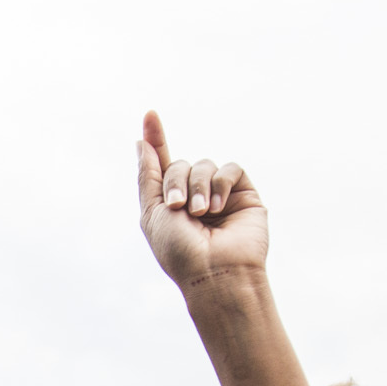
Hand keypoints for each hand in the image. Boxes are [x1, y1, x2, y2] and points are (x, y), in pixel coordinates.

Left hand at [135, 110, 268, 289]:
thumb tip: (142, 143)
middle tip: (178, 207)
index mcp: (170, 202)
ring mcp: (220, 195)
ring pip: (204, 164)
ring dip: (198, 186)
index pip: (163, 164)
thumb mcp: (153, 213)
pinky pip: (230, 169)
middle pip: (180, 164)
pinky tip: (218, 207)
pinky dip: (220, 183)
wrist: (215, 271)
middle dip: (176, 181)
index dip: (156, 139)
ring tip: (201, 213)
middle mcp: (194, 196)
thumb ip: (148, 176)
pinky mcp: (244, 194)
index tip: (150, 113)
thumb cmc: (180, 251)